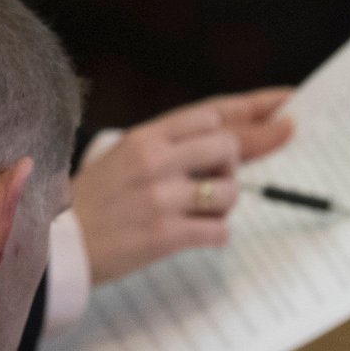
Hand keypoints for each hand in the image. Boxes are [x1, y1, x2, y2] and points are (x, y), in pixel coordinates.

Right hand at [68, 88, 293, 283]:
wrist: (59, 247)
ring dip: (223, 205)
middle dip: (232, 166)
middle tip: (208, 182)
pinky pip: (220, 231)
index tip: (289, 104)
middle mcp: (155, 160)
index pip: (214, 112)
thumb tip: (242, 137)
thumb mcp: (130, 157)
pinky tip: (192, 234)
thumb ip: (180, 146)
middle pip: (230, 146)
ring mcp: (161, 197)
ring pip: (230, 190)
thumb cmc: (100, 201)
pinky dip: (214, 235)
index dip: (257, 107)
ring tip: (193, 212)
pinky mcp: (166, 234)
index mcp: (146, 137)